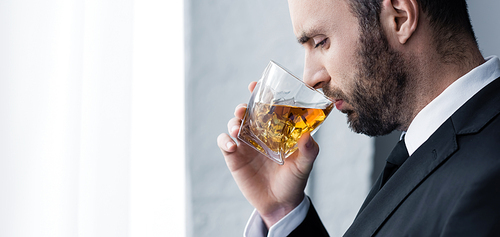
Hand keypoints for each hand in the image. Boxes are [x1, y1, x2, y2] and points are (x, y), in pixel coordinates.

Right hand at [217, 81, 319, 227]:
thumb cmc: (294, 181)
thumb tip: (309, 135)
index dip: (260, 94)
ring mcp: (245, 144)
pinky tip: (232, 146)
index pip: (266, 107)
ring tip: (238, 128)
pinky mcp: (234, 157)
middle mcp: (259, 133)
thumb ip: (308, 150)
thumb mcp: (304, 165)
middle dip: (243, 106)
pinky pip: (224, 143)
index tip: (257, 85)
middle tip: (244, 108)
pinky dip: (225, 141)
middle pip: (247, 112)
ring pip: (234, 124)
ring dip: (233, 121)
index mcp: (275, 129)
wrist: (280, 204)